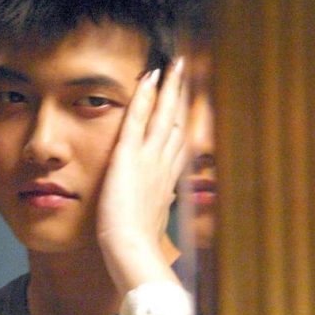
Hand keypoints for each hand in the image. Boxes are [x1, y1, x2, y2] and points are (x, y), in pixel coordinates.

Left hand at [97, 59, 188, 293]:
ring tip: (174, 65)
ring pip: (163, 114)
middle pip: (176, 121)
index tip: (183, 104)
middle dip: (181, 95)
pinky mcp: (129, 155)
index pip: (176, 142)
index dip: (180, 120)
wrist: (133, 249)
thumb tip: (166, 201)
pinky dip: (145, 96)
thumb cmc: (138, 244)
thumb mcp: (154, 221)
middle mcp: (164, 165)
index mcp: (168, 180)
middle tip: (185, 70)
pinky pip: (139, 118)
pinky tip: (149, 77)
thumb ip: (159, 205)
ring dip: (169, 87)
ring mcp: (149, 158)